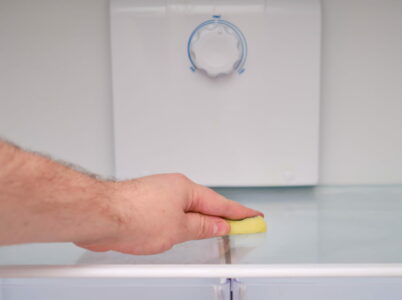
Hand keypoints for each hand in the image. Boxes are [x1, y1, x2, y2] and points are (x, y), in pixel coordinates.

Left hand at [75, 173, 261, 254]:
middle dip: (222, 216)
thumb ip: (202, 228)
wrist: (98, 214)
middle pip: (205, 205)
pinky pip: (171, 214)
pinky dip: (182, 222)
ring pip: (186, 210)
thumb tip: (217, 225)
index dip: (240, 213)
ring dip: (200, 221)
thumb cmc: (132, 215)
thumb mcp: (178, 229)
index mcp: (186, 189)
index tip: (254, 217)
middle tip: (239, 225)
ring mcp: (158, 195)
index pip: (221, 204)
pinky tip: (181, 231)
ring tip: (214, 232)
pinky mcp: (144, 204)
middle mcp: (173, 188)